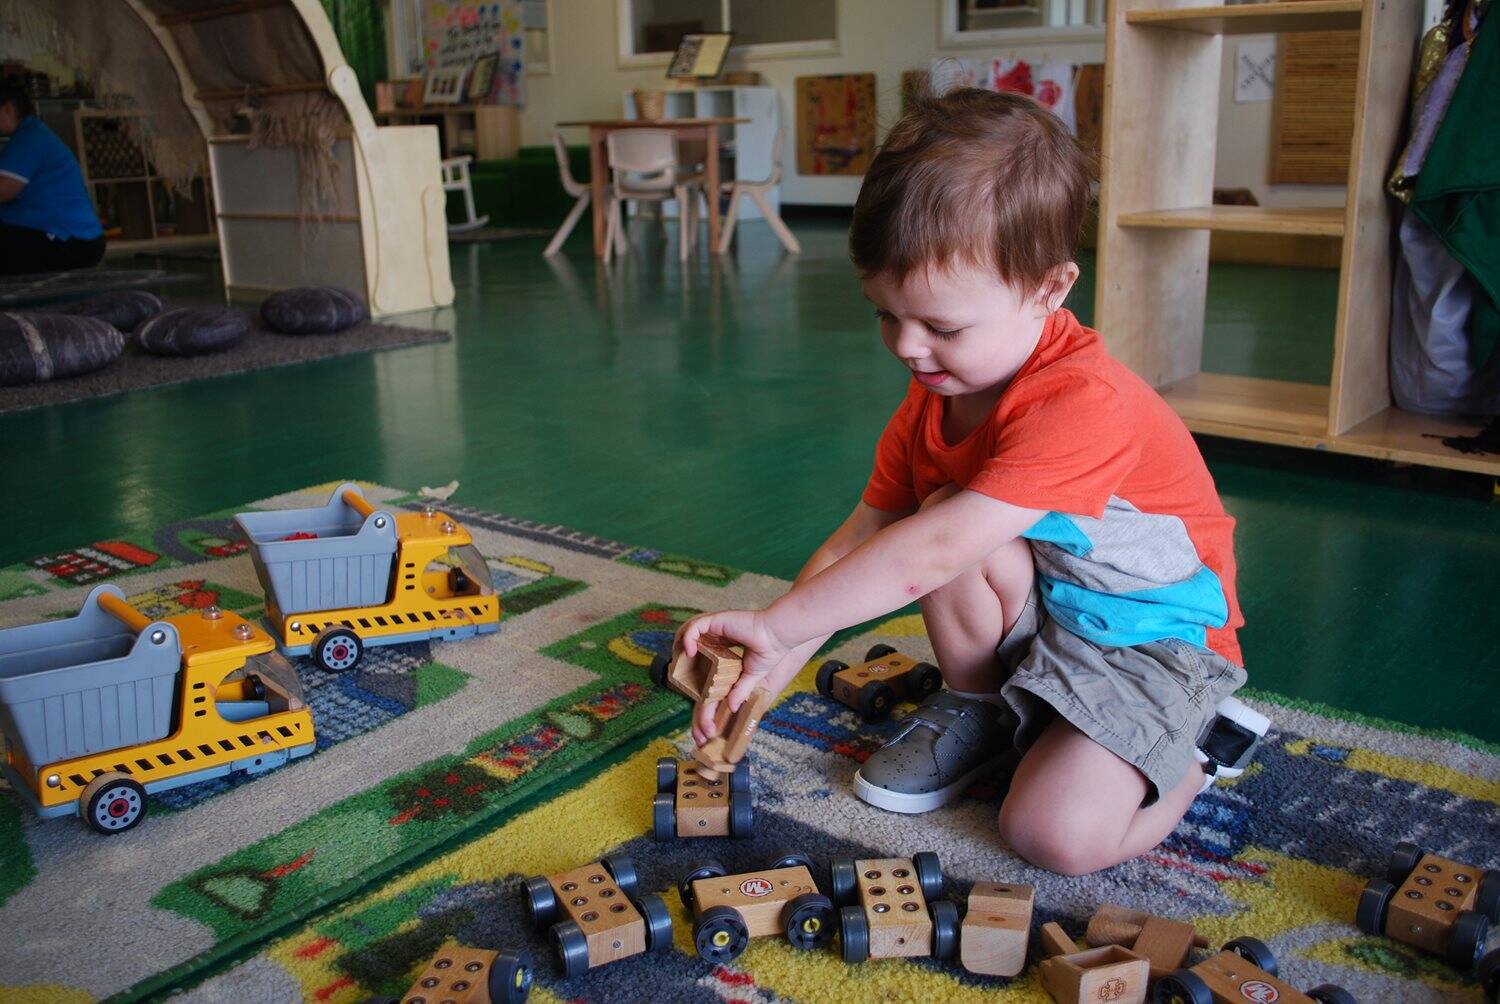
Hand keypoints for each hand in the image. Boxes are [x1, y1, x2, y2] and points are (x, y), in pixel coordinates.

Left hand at [678, 608, 794, 744]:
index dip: (692, 661)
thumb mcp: (751, 676)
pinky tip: (690, 651)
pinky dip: (688, 638)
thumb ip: (739, 690)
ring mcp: (716, 626)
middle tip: (677, 669)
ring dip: (680, 644)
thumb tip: (732, 707)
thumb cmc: (769, 651)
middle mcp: (718, 633)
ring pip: (687, 631)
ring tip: (679, 661)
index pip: (702, 650)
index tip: (687, 675)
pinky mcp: (717, 621)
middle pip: (690, 639)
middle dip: (680, 652)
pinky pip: (695, 627)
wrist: (778, 637)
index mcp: (724, 643)